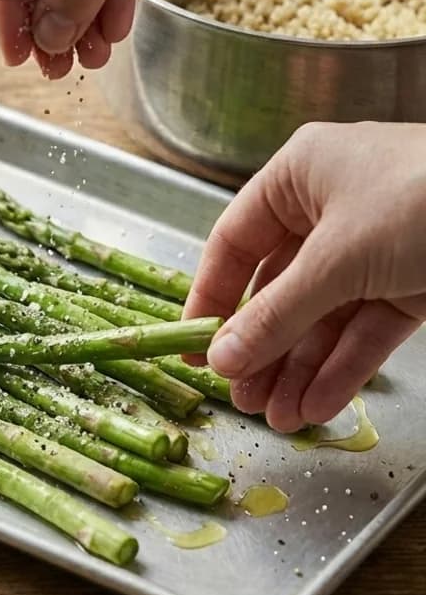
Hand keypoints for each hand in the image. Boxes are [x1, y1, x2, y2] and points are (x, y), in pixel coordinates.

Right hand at [183, 122, 425, 431]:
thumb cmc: (424, 198)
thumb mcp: (337, 258)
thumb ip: (276, 314)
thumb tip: (221, 359)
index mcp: (298, 177)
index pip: (234, 243)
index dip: (210, 297)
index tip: (192, 345)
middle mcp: (328, 210)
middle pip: (277, 288)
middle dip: (261, 347)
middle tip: (240, 396)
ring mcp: (370, 249)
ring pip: (320, 317)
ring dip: (299, 369)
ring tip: (277, 417)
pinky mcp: (409, 284)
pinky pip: (363, 330)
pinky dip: (342, 369)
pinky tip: (317, 406)